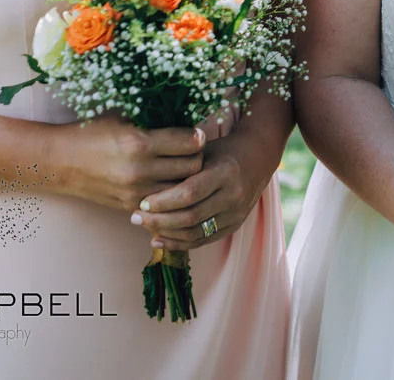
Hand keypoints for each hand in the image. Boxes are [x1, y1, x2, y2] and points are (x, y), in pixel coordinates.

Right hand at [53, 116, 205, 212]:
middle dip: (197, 157)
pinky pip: (165, 204)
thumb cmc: (93, 133)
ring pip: (182, 189)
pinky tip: (168, 182)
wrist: (61, 162)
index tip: (194, 133)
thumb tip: (188, 118)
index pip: (191, 143)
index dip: (197, 136)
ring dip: (186, 178)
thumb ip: (156, 120)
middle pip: (192, 168)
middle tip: (192, 151)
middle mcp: (140, 171)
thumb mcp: (124, 117)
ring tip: (182, 167)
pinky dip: (171, 194)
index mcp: (140, 143)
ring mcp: (136, 192)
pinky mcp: (131, 206)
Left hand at [134, 140, 260, 250]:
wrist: (257, 159)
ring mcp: (235, 214)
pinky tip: (158, 239)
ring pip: (195, 232)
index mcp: (225, 173)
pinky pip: (202, 240)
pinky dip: (178, 243)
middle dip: (159, 219)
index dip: (163, 201)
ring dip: (165, 233)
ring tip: (144, 226)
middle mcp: (233, 196)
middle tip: (135, 216)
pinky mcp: (233, 226)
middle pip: (190, 216)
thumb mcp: (203, 150)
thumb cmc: (222, 151)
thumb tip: (144, 181)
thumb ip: (180, 165)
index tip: (142, 200)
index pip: (189, 193)